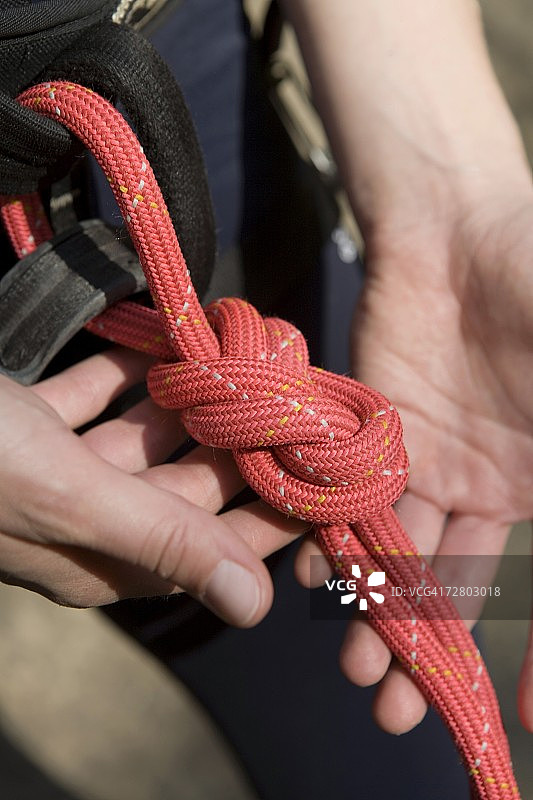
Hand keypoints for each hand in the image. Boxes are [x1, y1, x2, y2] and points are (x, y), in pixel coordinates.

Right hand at [0, 347, 306, 622]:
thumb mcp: (67, 496)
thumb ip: (161, 540)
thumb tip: (254, 606)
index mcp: (101, 557)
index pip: (213, 545)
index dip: (272, 513)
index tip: (325, 475)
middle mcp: (85, 520)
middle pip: (186, 485)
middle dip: (239, 440)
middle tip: (291, 397)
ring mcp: (55, 469)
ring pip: (142, 438)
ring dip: (186, 401)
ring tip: (235, 361)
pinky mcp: (29, 423)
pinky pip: (94, 398)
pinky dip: (126, 374)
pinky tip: (159, 345)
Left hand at [295, 191, 532, 732]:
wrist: (462, 233)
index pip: (525, 584)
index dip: (527, 648)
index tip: (512, 710)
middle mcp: (487, 488)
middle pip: (456, 587)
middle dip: (428, 646)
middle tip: (397, 710)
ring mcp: (427, 464)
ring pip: (399, 555)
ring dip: (377, 611)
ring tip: (357, 669)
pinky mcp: (371, 437)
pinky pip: (351, 502)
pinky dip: (336, 542)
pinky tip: (323, 581)